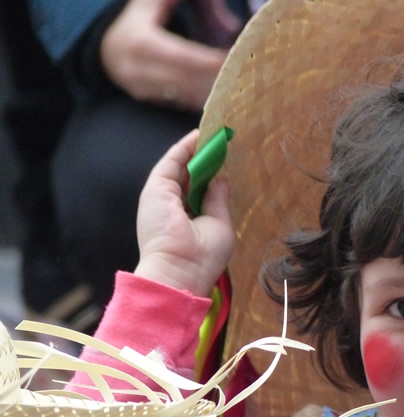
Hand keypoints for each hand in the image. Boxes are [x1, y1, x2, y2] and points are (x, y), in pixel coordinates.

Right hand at [100, 0, 227, 111]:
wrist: (107, 51)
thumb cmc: (134, 24)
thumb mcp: (146, 5)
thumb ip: (168, 0)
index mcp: (142, 44)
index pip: (183, 57)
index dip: (209, 60)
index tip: (232, 57)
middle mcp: (140, 71)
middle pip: (187, 81)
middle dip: (216, 78)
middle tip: (242, 74)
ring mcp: (145, 90)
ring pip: (186, 96)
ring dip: (213, 92)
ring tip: (237, 85)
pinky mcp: (152, 102)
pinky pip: (183, 104)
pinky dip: (204, 99)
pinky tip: (223, 95)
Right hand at [134, 130, 234, 296]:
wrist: (179, 271)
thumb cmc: (203, 257)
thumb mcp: (219, 224)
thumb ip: (218, 200)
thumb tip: (220, 179)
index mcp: (186, 219)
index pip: (198, 190)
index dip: (210, 173)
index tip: (223, 159)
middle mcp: (172, 207)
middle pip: (188, 176)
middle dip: (203, 159)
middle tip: (220, 141)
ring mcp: (162, 197)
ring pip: (179, 167)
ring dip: (195, 150)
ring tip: (213, 134)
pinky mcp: (156, 190)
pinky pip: (171, 162)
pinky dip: (184, 148)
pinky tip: (198, 136)